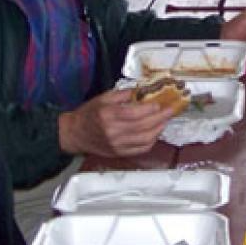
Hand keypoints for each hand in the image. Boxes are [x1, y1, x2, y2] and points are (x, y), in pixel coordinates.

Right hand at [58, 88, 175, 156]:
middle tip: (170, 110)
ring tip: (165, 120)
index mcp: (108, 115)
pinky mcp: (119, 153)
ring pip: (145, 139)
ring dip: (159, 129)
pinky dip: (152, 141)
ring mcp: (117, 145)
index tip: (160, 103)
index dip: (150, 108)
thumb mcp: (103, 98)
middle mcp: (113, 132)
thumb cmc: (88, 114)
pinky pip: (141, 149)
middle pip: (143, 126)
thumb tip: (142, 91)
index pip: (134, 113)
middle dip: (160, 117)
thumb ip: (123, 94)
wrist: (74, 134)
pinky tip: (156, 132)